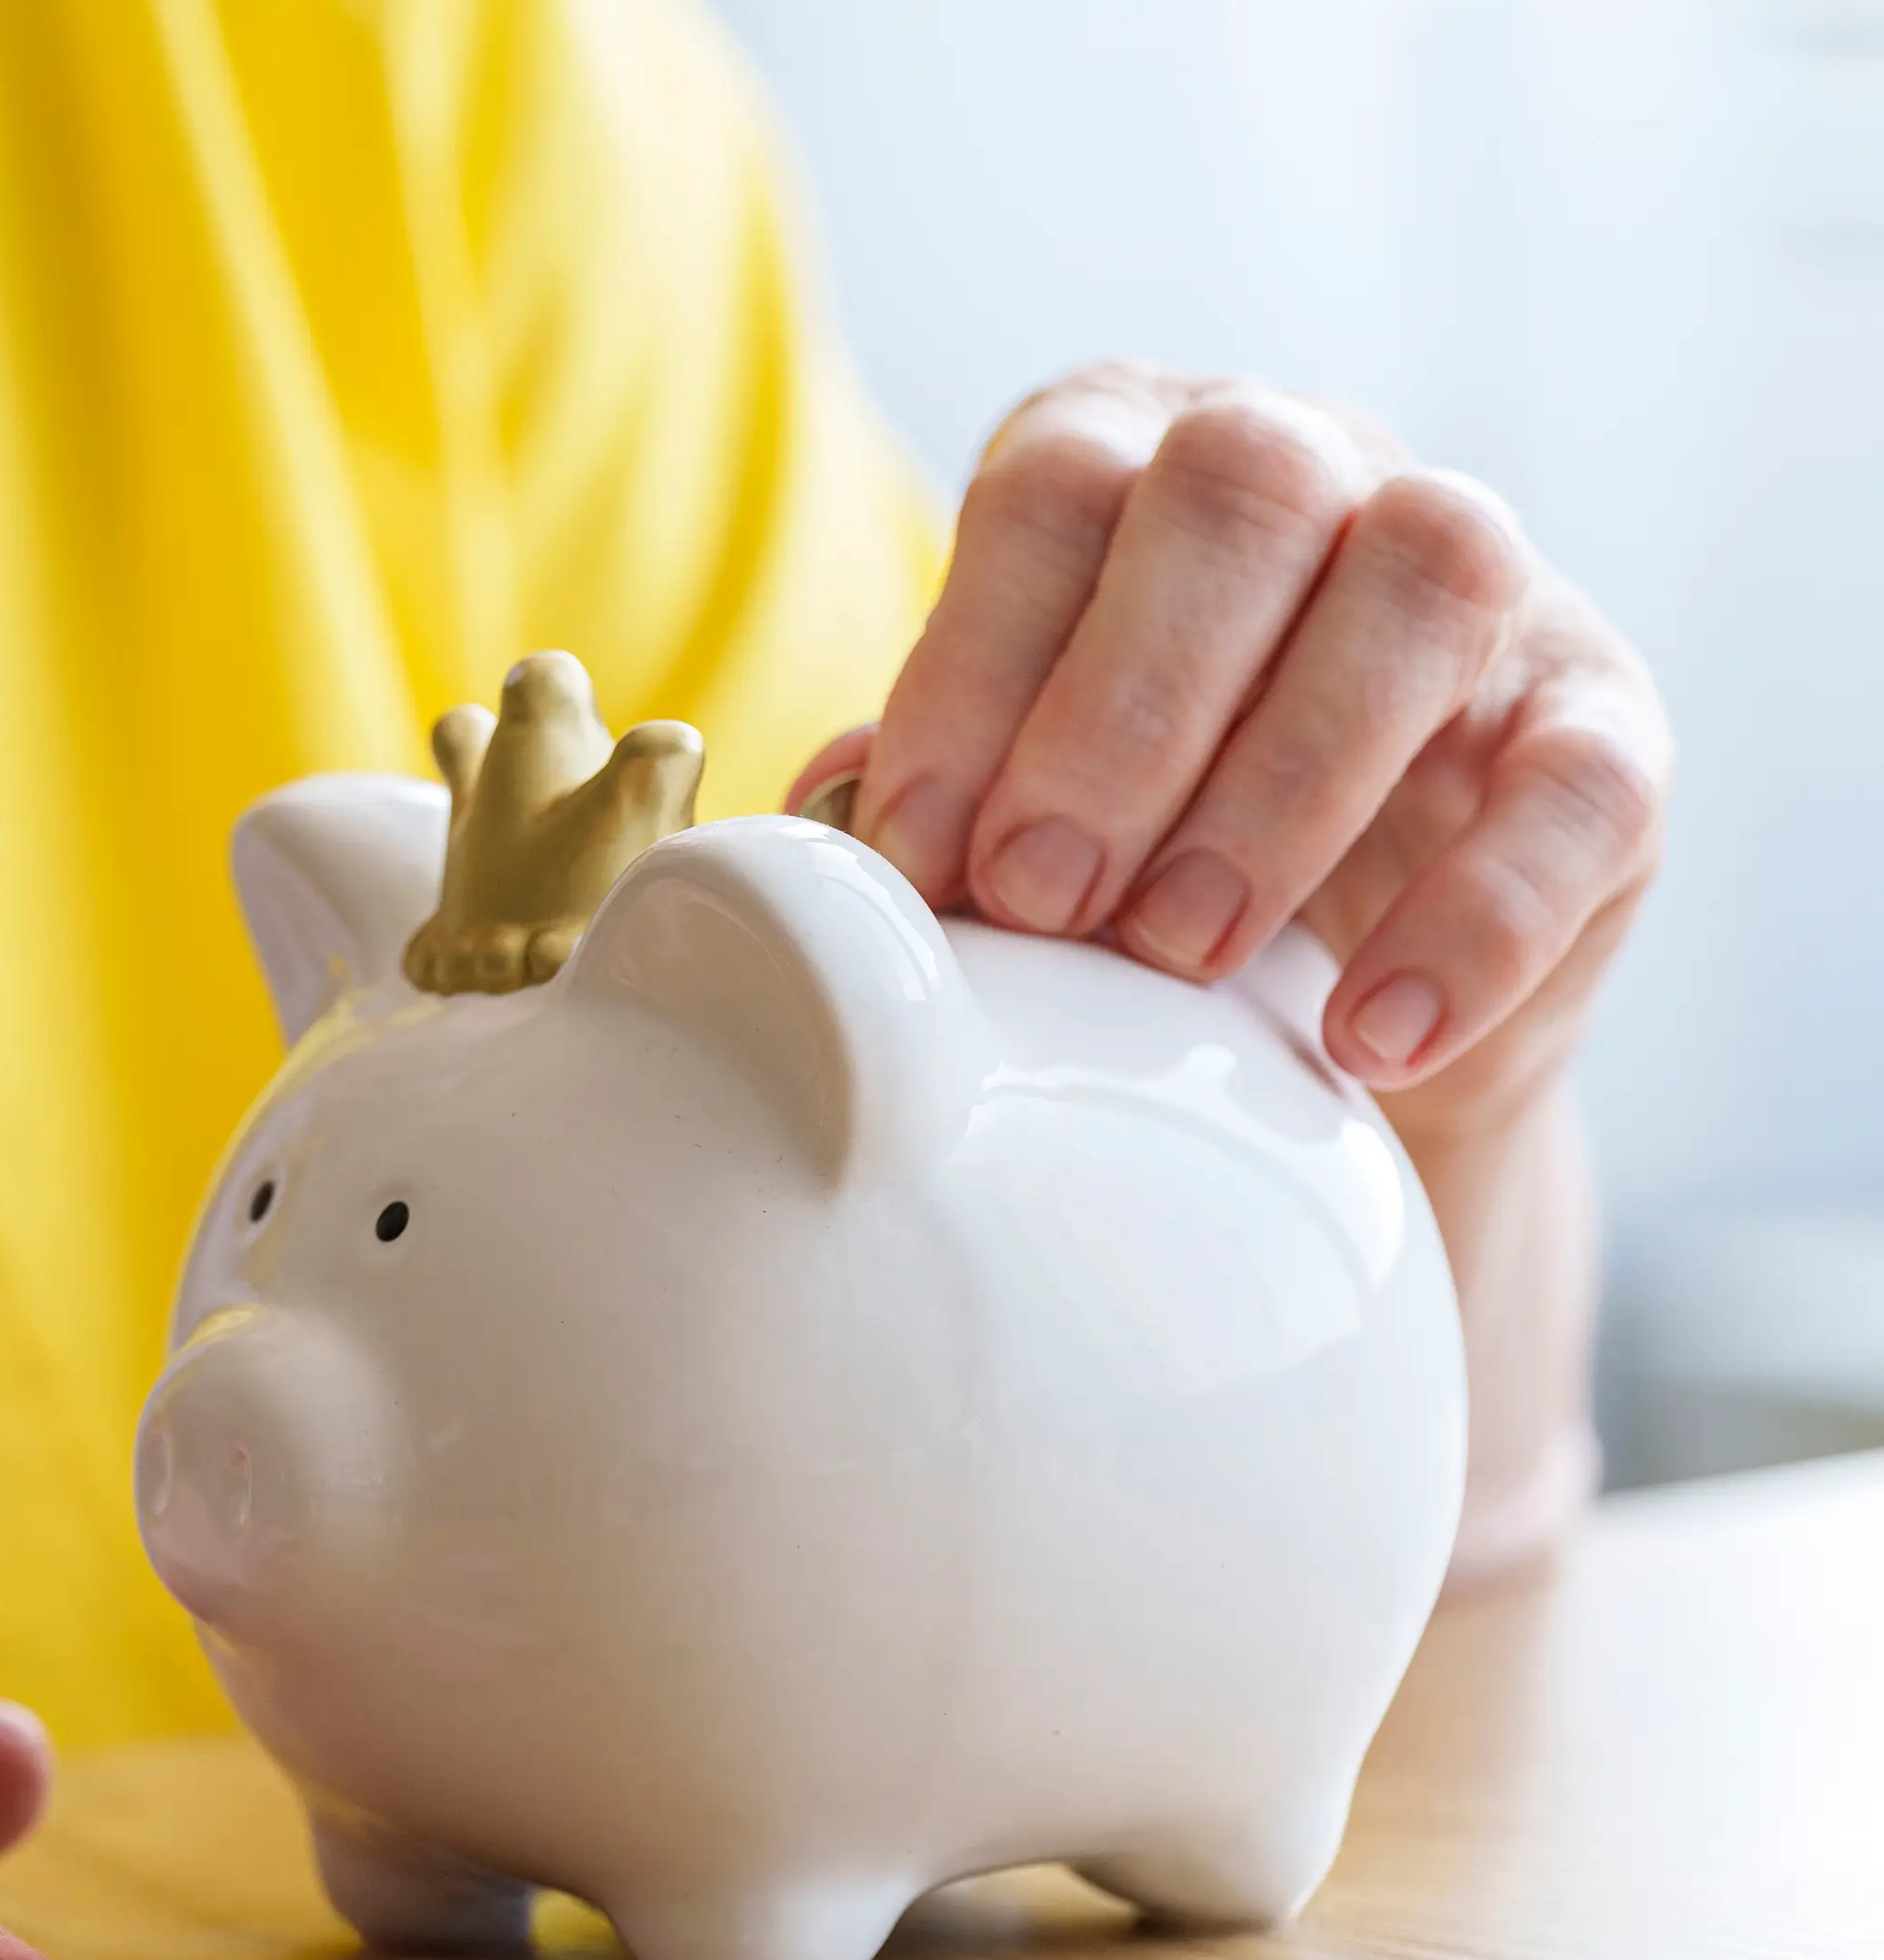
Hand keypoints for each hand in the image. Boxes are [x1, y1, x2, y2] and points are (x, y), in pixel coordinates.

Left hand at [792, 363, 1670, 1138]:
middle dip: (1121, 708)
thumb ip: (920, 787)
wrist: (1320, 978)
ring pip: (1429, 578)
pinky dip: (1475, 919)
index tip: (917, 853)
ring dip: (1283, 781)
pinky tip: (1364, 1039)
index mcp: (1134, 453)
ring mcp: (1490, 582)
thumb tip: (818, 816)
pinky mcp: (1608, 726)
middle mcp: (1322, 465)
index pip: (1057, 487)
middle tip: (1039, 900)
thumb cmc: (1112, 845)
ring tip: (1176, 957)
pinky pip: (1583, 785)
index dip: (976, 664)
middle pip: (1245, 486)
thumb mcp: (1001, 798)